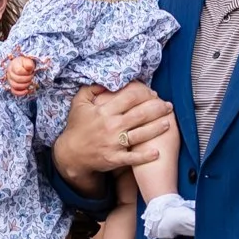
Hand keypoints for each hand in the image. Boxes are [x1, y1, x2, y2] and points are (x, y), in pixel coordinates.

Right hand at [5, 55, 37, 96]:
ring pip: (15, 86)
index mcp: (13, 65)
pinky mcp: (12, 86)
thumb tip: (29, 67)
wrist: (22, 66)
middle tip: (32, 75)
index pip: (18, 71)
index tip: (30, 71)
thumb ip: (28, 63)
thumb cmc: (25, 63)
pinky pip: (14, 91)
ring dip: (25, 85)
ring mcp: (10, 80)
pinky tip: (26, 90)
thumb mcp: (28, 60)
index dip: (26, 72)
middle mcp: (9, 73)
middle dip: (27, 78)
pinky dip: (21, 92)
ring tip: (30, 81)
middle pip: (17, 79)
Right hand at [52, 82, 174, 188]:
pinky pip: (133, 158)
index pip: (130, 97)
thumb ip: (91, 89)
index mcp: (104, 111)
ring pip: (141, 134)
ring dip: (157, 128)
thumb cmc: (76, 127)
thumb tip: (106, 79)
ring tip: (168, 123)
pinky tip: (157, 152)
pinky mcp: (114, 159)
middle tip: (168, 106)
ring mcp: (114, 143)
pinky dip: (145, 156)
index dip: (145, 93)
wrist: (70, 154)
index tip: (153, 94)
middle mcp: (111, 126)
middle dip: (158, 108)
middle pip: (140, 114)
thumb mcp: (79, 103)